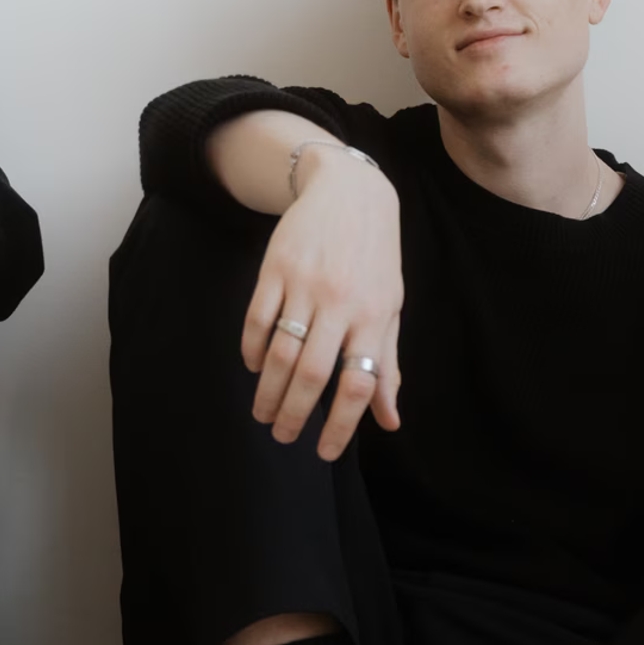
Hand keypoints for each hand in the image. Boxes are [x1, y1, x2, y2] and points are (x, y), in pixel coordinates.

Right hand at [241, 150, 403, 459]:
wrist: (350, 192)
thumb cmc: (375, 258)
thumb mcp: (390, 307)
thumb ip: (387, 364)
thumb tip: (389, 422)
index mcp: (375, 317)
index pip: (359, 383)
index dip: (340, 424)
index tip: (323, 452)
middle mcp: (341, 303)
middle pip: (313, 373)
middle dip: (294, 414)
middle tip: (281, 436)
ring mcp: (306, 285)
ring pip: (282, 352)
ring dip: (268, 390)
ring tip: (262, 412)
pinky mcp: (276, 268)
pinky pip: (258, 319)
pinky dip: (253, 349)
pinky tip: (255, 366)